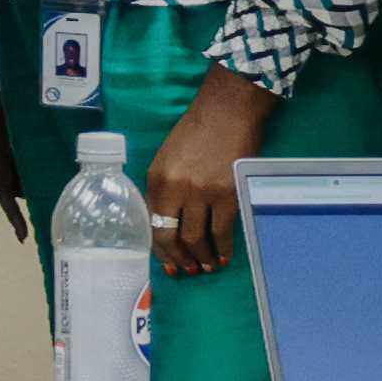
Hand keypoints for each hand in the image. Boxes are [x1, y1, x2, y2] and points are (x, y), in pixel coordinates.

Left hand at [149, 75, 268, 277]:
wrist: (228, 110)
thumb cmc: (197, 132)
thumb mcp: (167, 159)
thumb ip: (165, 189)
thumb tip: (167, 222)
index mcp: (156, 179)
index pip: (152, 224)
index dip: (161, 250)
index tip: (168, 263)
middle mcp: (175, 189)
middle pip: (171, 237)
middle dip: (179, 259)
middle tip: (188, 270)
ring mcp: (202, 193)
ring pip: (197, 238)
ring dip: (201, 257)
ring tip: (206, 266)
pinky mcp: (228, 194)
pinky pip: (223, 231)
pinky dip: (223, 247)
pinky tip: (223, 256)